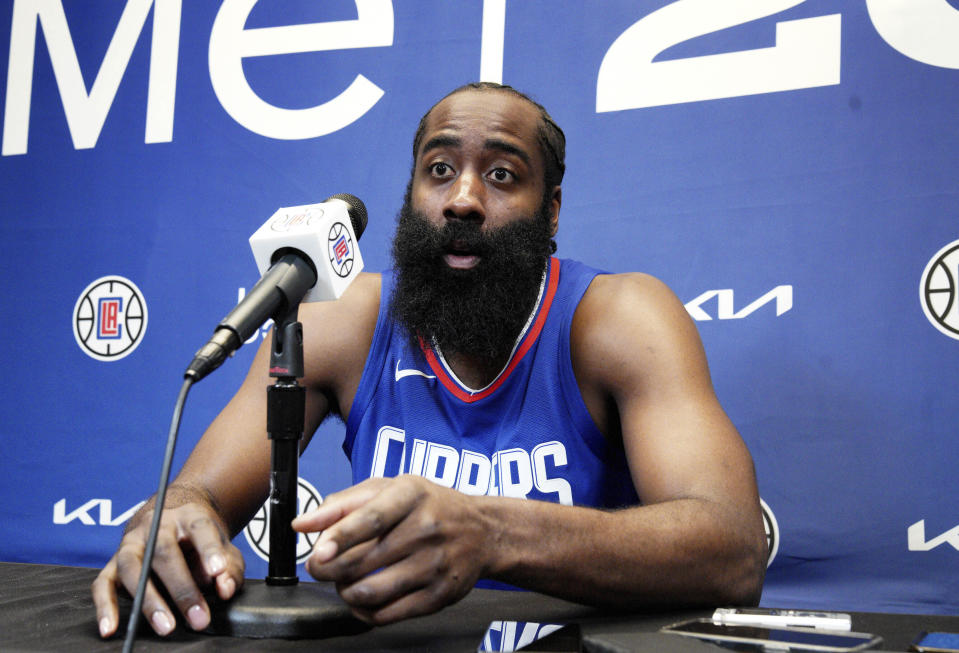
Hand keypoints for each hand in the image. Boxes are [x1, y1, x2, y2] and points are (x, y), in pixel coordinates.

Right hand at [91, 499, 244, 637]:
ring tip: (166, 626)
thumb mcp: (224, 547)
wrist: (174, 520)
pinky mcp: (113, 563)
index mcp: (188, 516)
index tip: (218, 571)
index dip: (209, 550)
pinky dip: (104, 607)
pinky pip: (102, 584)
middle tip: (198, 617)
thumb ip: (229, 568)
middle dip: (182, 589)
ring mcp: (131, 543)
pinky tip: (110, 628)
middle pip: (164, 552)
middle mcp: (156, 526)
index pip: (200, 529)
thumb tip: (225, 589)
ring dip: (149, 601)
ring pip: (132, 568)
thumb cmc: (200, 540)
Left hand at [292, 475, 492, 624]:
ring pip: (373, 591)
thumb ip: (342, 504)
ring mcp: (435, 564)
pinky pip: (389, 614)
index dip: (342, 536)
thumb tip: (302, 524)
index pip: (373, 517)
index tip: (319, 551)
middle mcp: (427, 528)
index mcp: (411, 495)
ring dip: (345, 592)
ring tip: (344, 582)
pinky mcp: (439, 595)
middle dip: (330, 569)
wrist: (483, 531)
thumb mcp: (389, 489)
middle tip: (320, 567)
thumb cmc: (428, 506)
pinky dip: (364, 611)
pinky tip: (362, 599)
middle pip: (365, 559)